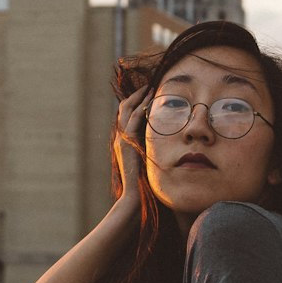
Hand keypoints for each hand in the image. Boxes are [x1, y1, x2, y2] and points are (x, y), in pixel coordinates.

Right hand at [113, 84, 150, 202]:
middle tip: (147, 85)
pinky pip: (135, 119)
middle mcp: (120, 138)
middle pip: (124, 109)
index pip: (127, 117)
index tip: (147, 94)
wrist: (133, 197)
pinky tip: (151, 99)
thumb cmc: (143, 184)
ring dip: (139, 97)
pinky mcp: (127, 142)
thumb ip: (149, 152)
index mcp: (124, 142)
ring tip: (150, 87)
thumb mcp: (145, 163)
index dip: (135, 103)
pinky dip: (142, 106)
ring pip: (127, 109)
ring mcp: (122, 139)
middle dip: (135, 95)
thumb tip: (161, 146)